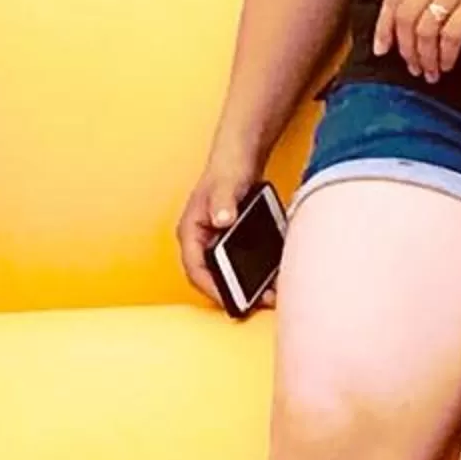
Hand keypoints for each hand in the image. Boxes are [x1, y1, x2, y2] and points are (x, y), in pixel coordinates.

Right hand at [176, 142, 269, 304]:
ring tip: (267, 296)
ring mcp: (214, 242)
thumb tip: (223, 220)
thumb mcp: (227, 184)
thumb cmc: (228, 167)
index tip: (231, 301)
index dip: (211, 288)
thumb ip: (223, 201)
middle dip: (232, 293)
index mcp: (190, 231)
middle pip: (210, 277)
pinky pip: (237, 264)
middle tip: (255, 304)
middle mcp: (199, 240)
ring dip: (244, 287)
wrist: (239, 155)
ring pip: (225, 274)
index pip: (194, 268)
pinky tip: (270, 278)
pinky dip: (251, 274)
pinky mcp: (229, 241)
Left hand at [374, 0, 460, 81]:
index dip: (383, 26)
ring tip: (430, 72)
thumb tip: (419, 9)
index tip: (381, 49)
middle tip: (411, 67)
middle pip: (405, 18)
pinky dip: (445, 55)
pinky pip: (451, 36)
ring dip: (424, 57)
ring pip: (425, 30)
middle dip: (404, 48)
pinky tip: (448, 64)